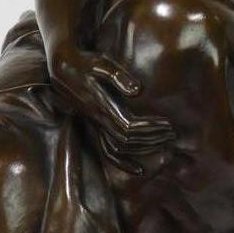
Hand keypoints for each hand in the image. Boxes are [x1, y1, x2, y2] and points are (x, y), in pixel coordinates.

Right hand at [49, 45, 174, 172]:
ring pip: (118, 149)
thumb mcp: (101, 64)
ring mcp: (95, 125)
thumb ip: (118, 77)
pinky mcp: (96, 126)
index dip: (149, 129)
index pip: (128, 126)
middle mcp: (97, 119)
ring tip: (163, 144)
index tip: (167, 124)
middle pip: (127, 140)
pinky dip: (124, 163)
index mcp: (100, 106)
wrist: (62, 68)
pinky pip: (108, 152)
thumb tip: (138, 91)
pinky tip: (140, 170)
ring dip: (142, 149)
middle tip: (171, 134)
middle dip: (151, 138)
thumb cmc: (85, 62)